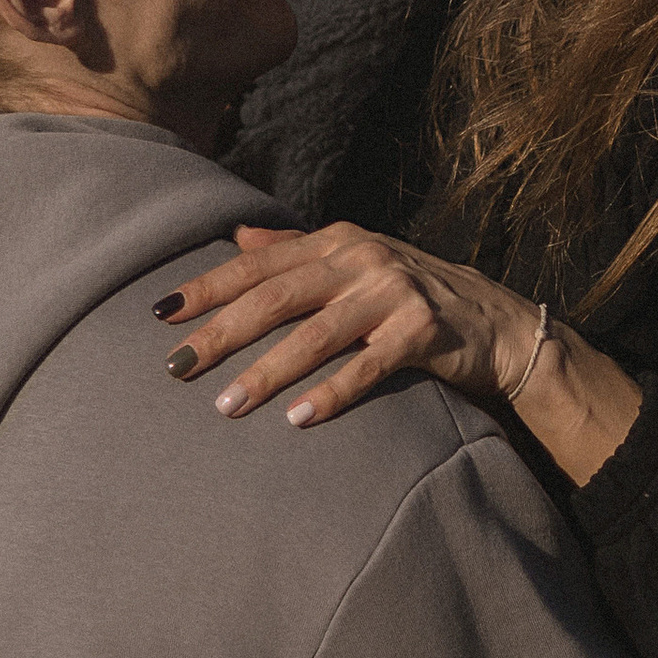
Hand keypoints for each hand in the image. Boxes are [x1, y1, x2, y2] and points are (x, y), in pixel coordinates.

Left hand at [158, 224, 542, 428]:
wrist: (497, 323)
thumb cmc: (411, 298)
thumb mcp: (355, 265)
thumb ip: (296, 251)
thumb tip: (237, 238)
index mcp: (338, 242)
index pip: (260, 263)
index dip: (209, 286)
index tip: (160, 314)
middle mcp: (364, 259)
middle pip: (279, 295)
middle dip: (224, 331)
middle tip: (178, 367)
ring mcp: (396, 292)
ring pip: (319, 333)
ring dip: (269, 371)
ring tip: (227, 406)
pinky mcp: (425, 330)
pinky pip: (371, 366)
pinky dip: (334, 392)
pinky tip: (299, 420)